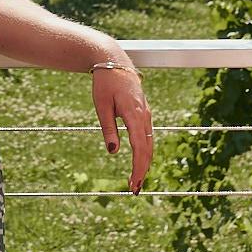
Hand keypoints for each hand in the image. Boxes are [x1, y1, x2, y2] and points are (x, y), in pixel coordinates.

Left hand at [91, 51, 153, 191]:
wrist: (114, 61)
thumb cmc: (105, 83)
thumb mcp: (101, 106)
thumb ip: (108, 128)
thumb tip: (113, 152)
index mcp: (134, 113)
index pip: (139, 147)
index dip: (138, 167)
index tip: (133, 184)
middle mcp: (144, 115)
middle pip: (148, 148)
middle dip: (143, 170)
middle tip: (135, 189)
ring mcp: (146, 114)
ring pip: (150, 143)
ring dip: (145, 163)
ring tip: (137, 181)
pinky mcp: (144, 113)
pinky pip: (147, 136)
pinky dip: (145, 151)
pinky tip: (139, 162)